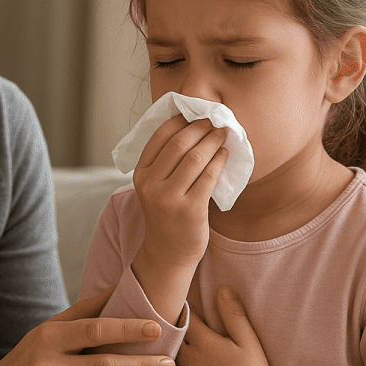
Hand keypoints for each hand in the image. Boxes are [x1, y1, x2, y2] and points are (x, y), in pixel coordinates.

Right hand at [134, 116, 227, 270]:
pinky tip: (225, 154)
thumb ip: (164, 161)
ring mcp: (170, 199)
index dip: (180, 121)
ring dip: (212, 141)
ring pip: (195, 158)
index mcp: (141, 174)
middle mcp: (152, 185)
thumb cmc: (166, 213)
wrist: (168, 251)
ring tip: (221, 134)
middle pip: (179, 144)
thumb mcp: (154, 186)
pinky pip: (209, 176)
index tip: (194, 114)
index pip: (159, 137)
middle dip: (199, 128)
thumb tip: (189, 125)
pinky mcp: (190, 210)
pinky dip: (219, 160)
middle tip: (213, 121)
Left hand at [167, 287, 287, 365]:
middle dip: (165, 326)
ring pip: (162, 357)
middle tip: (158, 317)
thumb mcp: (248, 341)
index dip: (179, 309)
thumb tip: (222, 289)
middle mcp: (188, 359)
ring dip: (160, 348)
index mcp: (203, 342)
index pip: (183, 317)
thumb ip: (234, 315)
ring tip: (153, 339)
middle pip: (168, 336)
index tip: (174, 302)